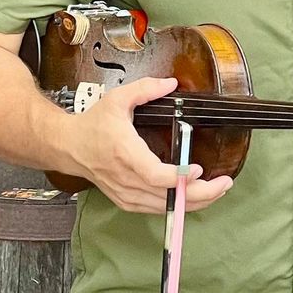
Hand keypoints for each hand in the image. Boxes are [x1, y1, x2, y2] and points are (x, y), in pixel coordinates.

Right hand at [58, 76, 232, 212]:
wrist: (68, 147)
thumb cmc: (93, 124)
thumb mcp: (117, 98)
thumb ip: (146, 88)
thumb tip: (171, 83)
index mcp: (125, 153)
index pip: (154, 174)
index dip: (178, 176)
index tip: (197, 169)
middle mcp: (126, 178)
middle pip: (166, 195)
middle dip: (200, 193)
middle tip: (224, 183)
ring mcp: (126, 193)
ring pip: (165, 206)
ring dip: (195, 201)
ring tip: (219, 189)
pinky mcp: (126, 200)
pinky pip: (156, 209)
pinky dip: (179, 206)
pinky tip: (197, 198)